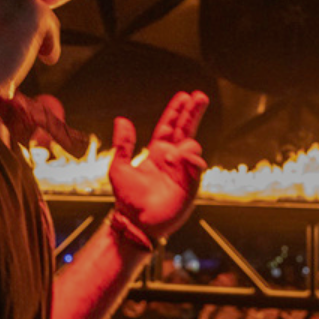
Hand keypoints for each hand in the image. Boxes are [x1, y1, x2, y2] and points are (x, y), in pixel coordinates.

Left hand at [109, 91, 208, 240]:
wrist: (135, 223)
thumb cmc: (127, 199)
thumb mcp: (119, 167)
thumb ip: (122, 144)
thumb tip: (122, 120)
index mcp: (157, 153)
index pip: (170, 127)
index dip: (176, 111)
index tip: (184, 96)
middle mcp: (173, 159)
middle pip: (187, 129)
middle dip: (193, 112)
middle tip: (200, 96)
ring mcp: (183, 171)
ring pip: (192, 147)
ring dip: (185, 145)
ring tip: (172, 156)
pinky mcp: (190, 185)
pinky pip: (197, 167)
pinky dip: (192, 160)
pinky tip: (184, 158)